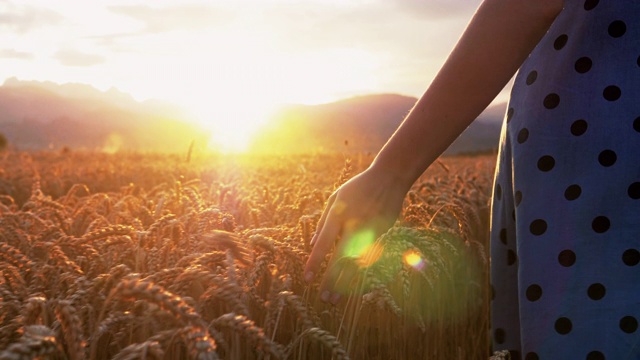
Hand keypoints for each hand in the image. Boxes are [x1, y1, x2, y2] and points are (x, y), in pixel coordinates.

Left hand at [304, 166, 408, 303]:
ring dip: (345, 283)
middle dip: (331, 280)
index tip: (307, 278)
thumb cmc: (357, 188)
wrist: (390, 178)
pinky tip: (352, 286)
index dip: (315, 262)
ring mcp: (371, 231)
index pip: (324, 243)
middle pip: (341, 258)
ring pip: (357, 263)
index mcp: (339, 214)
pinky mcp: (383, 235)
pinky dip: (359, 274)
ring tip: (335, 299)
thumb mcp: (335, 198)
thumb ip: (322, 222)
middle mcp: (355, 225)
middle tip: (323, 298)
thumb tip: (312, 245)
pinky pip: (369, 259)